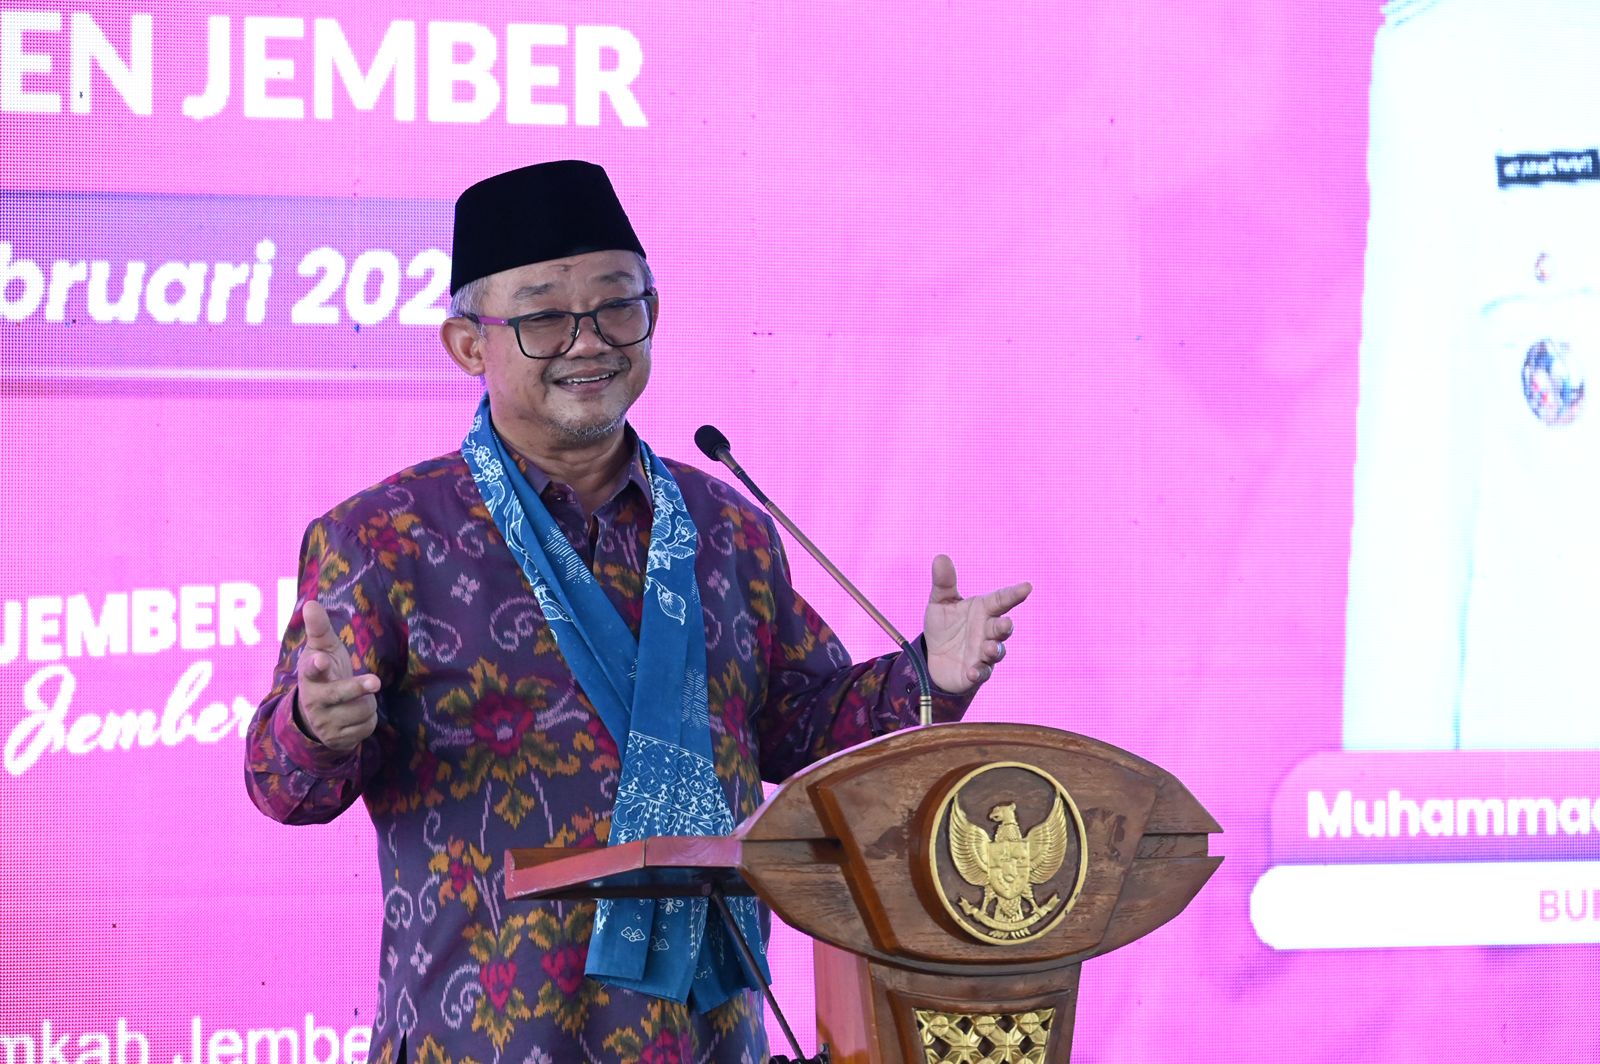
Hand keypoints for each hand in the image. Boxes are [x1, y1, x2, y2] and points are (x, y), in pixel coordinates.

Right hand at [295, 599, 380, 751]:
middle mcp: (314, 700)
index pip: (311, 670)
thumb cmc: (325, 673)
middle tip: (375, 681)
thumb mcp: (322, 650)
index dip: (317, 665)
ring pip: (362, 709)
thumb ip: (319, 628)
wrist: (317, 715)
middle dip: (356, 687)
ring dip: (366, 702)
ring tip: (355, 699)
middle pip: (339, 693)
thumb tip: (311, 603)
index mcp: (310, 676)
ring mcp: (325, 722)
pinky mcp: (338, 739)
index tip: (322, 661)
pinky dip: (368, 720)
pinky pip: (367, 727)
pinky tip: (355, 716)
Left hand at [922, 554, 1031, 692]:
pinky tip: (972, 672)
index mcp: (983, 610)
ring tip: (990, 648)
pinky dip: (979, 672)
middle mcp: (988, 631)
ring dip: (995, 649)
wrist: (934, 659)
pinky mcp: (977, 672)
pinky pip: (982, 673)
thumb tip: (940, 557)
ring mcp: (985, 653)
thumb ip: (943, 583)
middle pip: (1002, 627)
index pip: (1001, 600)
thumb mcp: (940, 603)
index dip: (1014, 593)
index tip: (1027, 587)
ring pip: (997, 651)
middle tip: (1006, 623)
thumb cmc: (944, 627)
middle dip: (1005, 626)